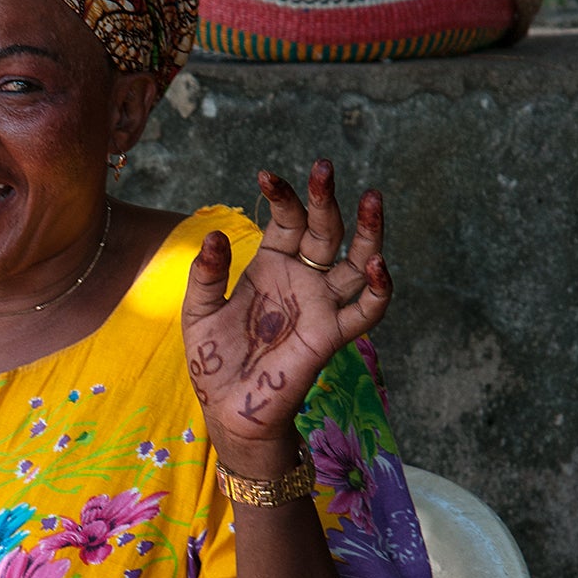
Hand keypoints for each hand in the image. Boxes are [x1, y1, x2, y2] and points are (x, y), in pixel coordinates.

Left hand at [181, 159, 389, 465]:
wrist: (228, 409)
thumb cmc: (215, 360)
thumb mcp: (199, 311)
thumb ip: (206, 275)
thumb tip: (214, 236)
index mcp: (271, 266)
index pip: (286, 220)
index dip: (282, 197)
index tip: (266, 175)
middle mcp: (302, 279)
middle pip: (325, 230)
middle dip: (325, 198)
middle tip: (324, 167)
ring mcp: (321, 305)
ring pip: (356, 261)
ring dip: (368, 231)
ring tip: (372, 198)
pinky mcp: (331, 335)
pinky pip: (365, 312)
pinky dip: (378, 290)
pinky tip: (378, 265)